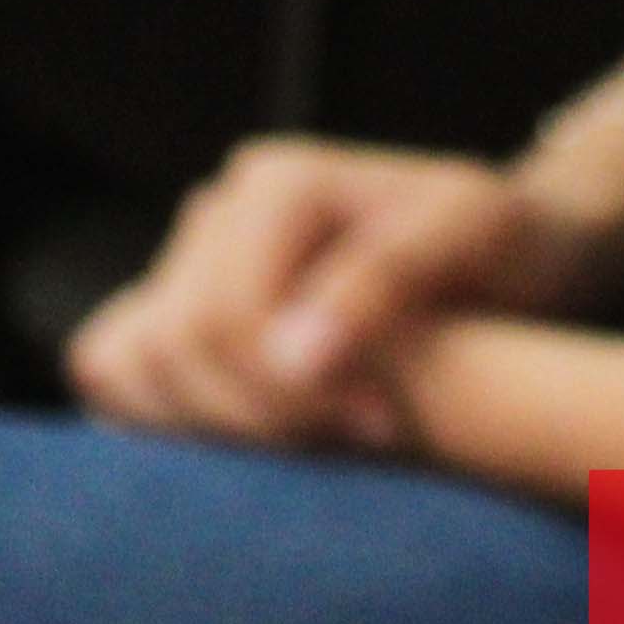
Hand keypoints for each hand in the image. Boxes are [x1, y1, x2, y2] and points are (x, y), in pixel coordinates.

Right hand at [67, 138, 623, 452]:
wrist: (507, 252)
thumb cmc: (499, 242)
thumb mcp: (471, 238)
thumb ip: (384, 282)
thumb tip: (293, 354)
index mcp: (277, 181)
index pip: (225, 316)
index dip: (290, 392)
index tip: (385, 428)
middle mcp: (219, 208)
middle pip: (176, 344)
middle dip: (260, 418)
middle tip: (362, 442)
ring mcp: (191, 259)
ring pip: (132, 361)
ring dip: (217, 425)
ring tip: (320, 434)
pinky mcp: (181, 308)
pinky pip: (117, 367)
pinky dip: (168, 415)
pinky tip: (263, 433)